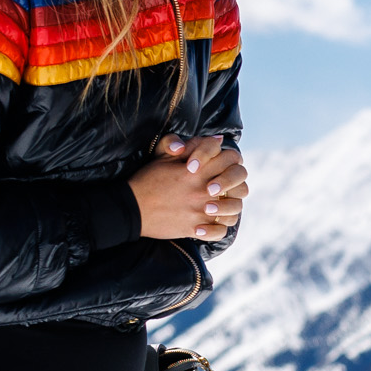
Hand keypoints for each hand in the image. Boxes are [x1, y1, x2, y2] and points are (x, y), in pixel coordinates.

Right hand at [131, 135, 246, 242]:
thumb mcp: (164, 155)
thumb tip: (216, 139)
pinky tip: (210, 222)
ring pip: (234, 209)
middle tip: (222, 183)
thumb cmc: (147, 179)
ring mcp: (201, 211)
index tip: (218, 162)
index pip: (230, 158)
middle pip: (239, 184)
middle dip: (234, 181)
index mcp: (198, 170)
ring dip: (230, 205)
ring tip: (218, 203)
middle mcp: (204, 191)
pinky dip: (219, 227)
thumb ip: (190, 145)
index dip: (228, 158)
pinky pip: (220, 231)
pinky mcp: (195, 228)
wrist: (131, 208)